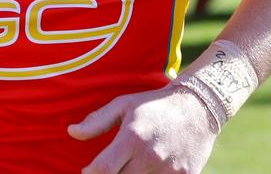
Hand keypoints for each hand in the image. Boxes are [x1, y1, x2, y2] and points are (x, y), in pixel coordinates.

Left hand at [69, 86, 217, 173]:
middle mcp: (150, 156)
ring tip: (127, 169)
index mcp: (132, 137)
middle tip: (106, 171)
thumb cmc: (155, 104)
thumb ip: (97, 121)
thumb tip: (71, 132)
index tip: (88, 171)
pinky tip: (146, 172)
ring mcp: (169, 170)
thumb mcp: (124, 105)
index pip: (103, 169)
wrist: (199, 107)